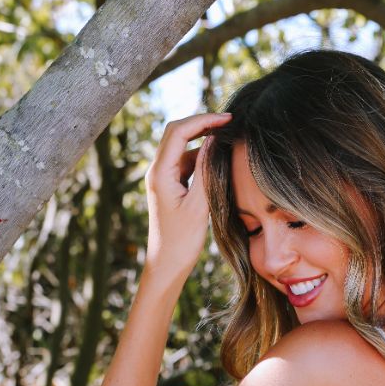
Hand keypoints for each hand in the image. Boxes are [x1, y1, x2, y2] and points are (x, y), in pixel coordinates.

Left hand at [143, 112, 231, 281]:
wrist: (166, 265)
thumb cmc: (181, 241)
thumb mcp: (199, 205)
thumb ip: (205, 170)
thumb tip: (213, 140)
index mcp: (160, 173)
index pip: (179, 131)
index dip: (203, 120)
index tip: (227, 120)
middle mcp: (156, 171)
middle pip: (176, 133)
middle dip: (202, 124)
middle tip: (228, 124)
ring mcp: (161, 178)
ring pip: (181, 147)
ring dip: (202, 141)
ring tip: (227, 141)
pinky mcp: (168, 186)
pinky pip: (184, 163)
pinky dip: (200, 157)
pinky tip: (217, 162)